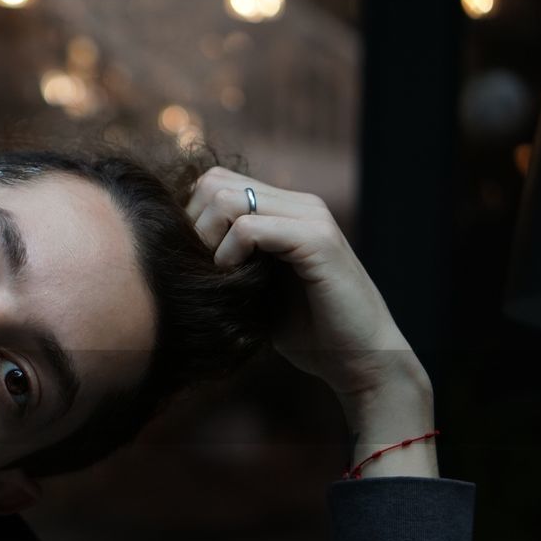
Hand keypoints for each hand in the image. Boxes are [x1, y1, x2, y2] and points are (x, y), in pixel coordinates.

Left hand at [185, 166, 428, 403]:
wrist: (360, 358)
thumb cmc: (308, 331)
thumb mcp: (257, 288)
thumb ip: (231, 259)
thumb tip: (179, 249)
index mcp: (285, 209)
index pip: (214, 183)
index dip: (192, 220)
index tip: (196, 262)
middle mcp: (299, 203)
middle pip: (213, 183)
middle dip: (195, 227)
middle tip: (203, 270)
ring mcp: (310, 217)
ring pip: (227, 200)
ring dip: (209, 241)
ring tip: (219, 277)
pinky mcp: (317, 240)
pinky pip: (249, 228)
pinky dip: (229, 255)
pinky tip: (235, 282)